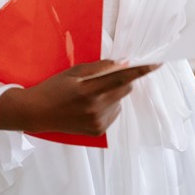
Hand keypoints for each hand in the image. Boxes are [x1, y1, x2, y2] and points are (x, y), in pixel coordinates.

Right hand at [0, 60, 158, 135]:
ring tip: (91, 95)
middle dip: (121, 80)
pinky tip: (89, 106)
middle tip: (104, 77)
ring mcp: (98, 122)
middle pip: (125, 89)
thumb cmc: (55, 88)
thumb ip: (100, 68)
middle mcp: (96, 108)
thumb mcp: (74, 72)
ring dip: (113, 94)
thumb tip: (123, 63)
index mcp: (90, 90)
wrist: (38, 113)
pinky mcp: (98, 132)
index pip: (122, 78)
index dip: (141, 70)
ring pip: (119, 101)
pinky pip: (113, 113)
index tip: (157, 63)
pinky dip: (108, 106)